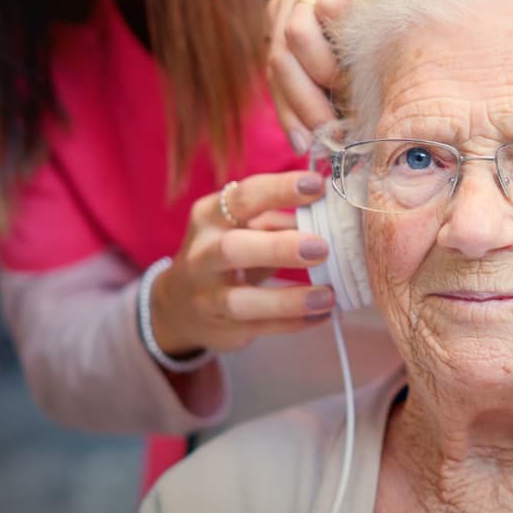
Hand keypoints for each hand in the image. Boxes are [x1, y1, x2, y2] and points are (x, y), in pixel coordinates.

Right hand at [149, 171, 334, 354]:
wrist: (181, 304)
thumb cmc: (226, 253)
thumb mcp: (243, 228)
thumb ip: (280, 218)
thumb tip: (331, 210)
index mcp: (210, 217)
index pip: (244, 197)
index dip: (280, 190)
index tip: (317, 185)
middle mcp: (203, 255)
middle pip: (233, 249)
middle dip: (279, 248)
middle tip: (321, 248)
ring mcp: (207, 296)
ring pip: (241, 301)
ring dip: (288, 300)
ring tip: (327, 296)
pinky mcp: (222, 327)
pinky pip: (259, 327)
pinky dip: (293, 322)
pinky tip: (322, 314)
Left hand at [265, 0, 423, 151]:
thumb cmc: (395, 0)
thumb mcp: (357, 38)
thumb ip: (337, 73)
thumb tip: (333, 133)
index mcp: (290, 10)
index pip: (275, 70)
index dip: (288, 112)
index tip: (305, 146)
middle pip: (278, 60)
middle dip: (302, 105)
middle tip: (328, 133)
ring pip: (292, 40)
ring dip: (318, 77)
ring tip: (345, 93)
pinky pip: (326, 17)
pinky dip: (338, 49)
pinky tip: (358, 66)